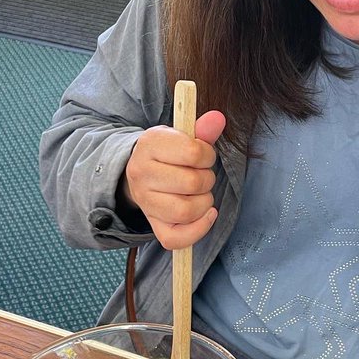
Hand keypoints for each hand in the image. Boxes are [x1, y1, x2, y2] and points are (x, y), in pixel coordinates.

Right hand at [120, 108, 225, 248]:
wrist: (141, 170)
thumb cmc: (169, 153)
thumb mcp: (182, 136)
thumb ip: (202, 129)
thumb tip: (218, 119)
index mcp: (150, 144)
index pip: (193, 153)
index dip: (207, 155)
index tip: (203, 156)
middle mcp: (142, 173)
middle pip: (192, 183)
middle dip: (207, 179)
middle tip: (202, 175)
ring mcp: (145, 201)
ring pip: (185, 211)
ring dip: (205, 203)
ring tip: (201, 193)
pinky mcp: (153, 224)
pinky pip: (176, 239)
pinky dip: (198, 229)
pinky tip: (208, 214)